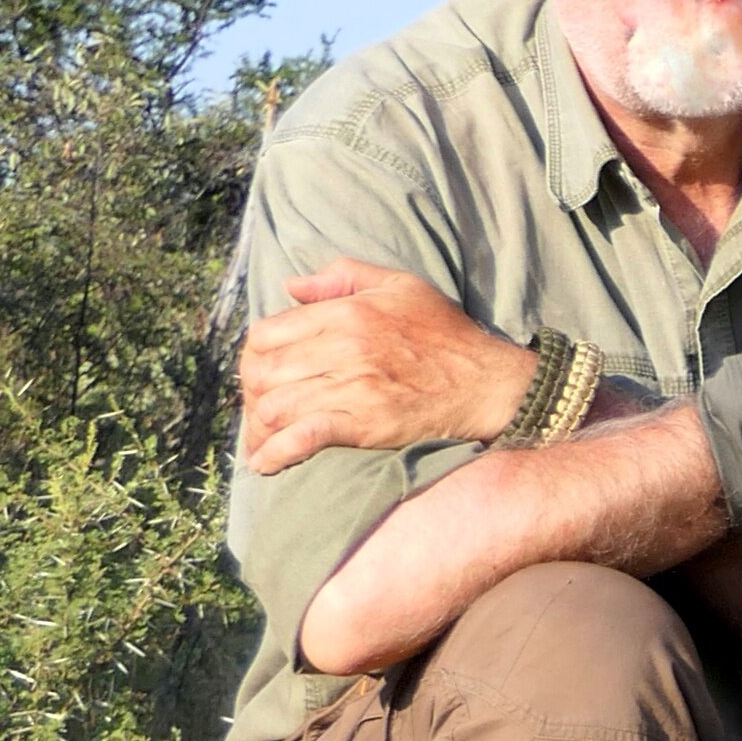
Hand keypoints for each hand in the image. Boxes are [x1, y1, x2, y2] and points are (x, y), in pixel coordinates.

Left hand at [237, 262, 535, 471]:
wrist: (490, 383)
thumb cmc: (448, 336)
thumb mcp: (401, 286)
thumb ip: (343, 276)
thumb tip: (291, 286)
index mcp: (346, 312)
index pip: (267, 334)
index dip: (253, 358)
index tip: (260, 376)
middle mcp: (344, 347)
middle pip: (263, 373)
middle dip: (251, 397)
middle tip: (259, 413)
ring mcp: (354, 387)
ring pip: (276, 406)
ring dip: (259, 430)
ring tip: (261, 443)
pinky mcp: (366, 424)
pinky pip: (304, 437)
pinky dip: (277, 452)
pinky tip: (266, 464)